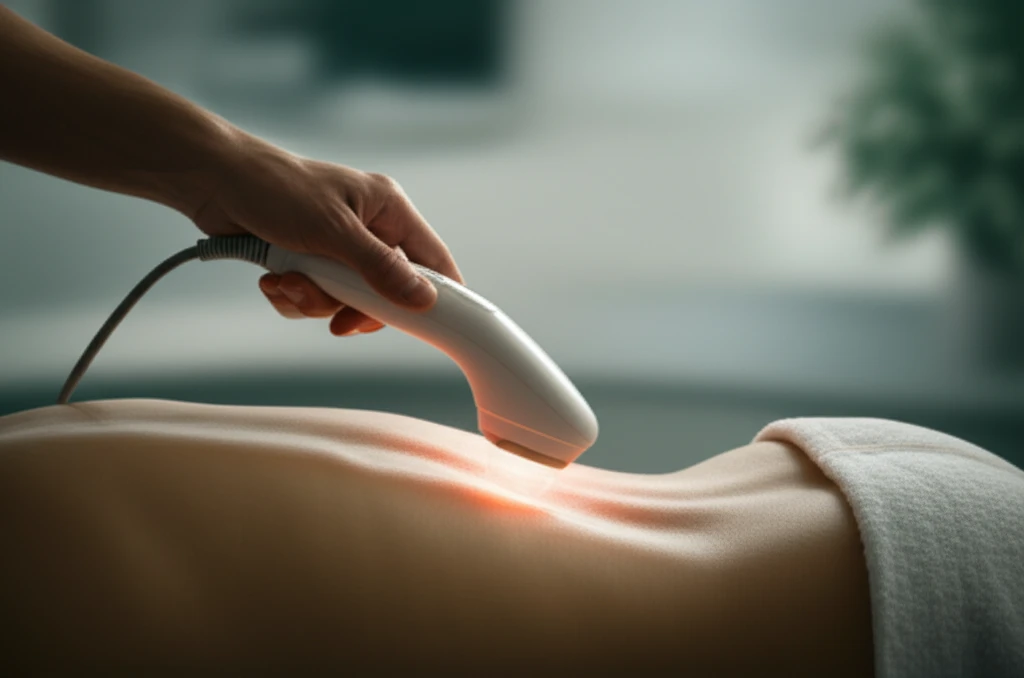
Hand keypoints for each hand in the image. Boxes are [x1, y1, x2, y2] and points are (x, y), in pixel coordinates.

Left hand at [191, 135, 461, 335]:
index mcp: (387, 209)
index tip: (436, 328)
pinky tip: (274, 279)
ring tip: (287, 280)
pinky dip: (294, 295)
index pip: (432, 259)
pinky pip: (316, 297)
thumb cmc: (274, 188)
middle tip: (336, 316)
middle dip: (350, 304)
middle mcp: (368, 228)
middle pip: (385, 291)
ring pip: (346, 299)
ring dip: (314, 299)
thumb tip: (424, 299)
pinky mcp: (308, 260)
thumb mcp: (333, 232)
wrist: (211, 180)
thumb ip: (380, 268)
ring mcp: (337, 247)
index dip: (437, 294)